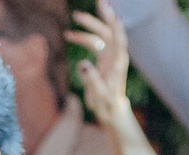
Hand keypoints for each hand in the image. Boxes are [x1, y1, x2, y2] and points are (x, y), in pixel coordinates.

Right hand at [66, 2, 134, 121]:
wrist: (111, 109)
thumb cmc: (106, 104)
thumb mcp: (98, 95)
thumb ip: (91, 79)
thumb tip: (81, 63)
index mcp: (117, 63)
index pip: (119, 39)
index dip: (115, 24)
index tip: (111, 11)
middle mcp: (115, 55)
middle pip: (109, 31)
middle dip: (101, 17)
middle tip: (94, 3)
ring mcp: (109, 55)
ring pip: (100, 34)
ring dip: (88, 25)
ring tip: (75, 16)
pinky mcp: (103, 57)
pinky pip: (93, 42)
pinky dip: (82, 37)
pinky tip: (69, 35)